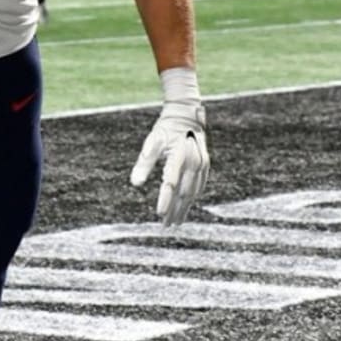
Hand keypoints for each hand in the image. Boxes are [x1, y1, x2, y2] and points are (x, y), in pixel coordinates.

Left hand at [131, 101, 209, 226]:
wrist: (186, 116)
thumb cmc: (165, 130)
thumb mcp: (152, 143)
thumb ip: (144, 163)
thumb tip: (135, 184)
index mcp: (179, 155)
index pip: (171, 182)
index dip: (165, 199)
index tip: (159, 213)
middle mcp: (194, 160)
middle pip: (184, 192)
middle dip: (175, 210)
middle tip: (166, 225)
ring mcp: (202, 163)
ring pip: (193, 192)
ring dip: (184, 208)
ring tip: (175, 222)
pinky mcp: (206, 165)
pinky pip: (200, 186)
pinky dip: (192, 198)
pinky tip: (185, 207)